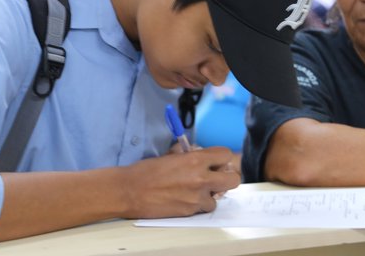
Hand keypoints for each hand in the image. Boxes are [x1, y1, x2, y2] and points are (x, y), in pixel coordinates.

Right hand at [121, 147, 239, 217]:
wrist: (130, 191)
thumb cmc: (147, 171)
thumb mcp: (171, 155)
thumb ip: (189, 154)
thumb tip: (200, 153)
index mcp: (195, 159)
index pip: (226, 155)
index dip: (222, 158)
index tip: (216, 161)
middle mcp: (201, 178)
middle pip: (234, 179)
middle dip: (227, 177)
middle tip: (216, 177)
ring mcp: (197, 197)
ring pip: (219, 197)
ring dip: (210, 194)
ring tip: (196, 191)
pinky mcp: (190, 211)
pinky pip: (204, 208)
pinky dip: (199, 205)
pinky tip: (186, 199)